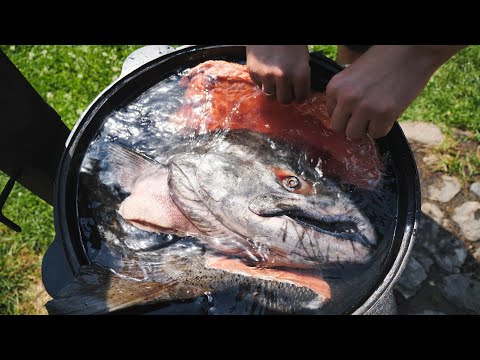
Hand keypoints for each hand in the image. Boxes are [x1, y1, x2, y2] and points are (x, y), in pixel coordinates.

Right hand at [246, 45, 310, 103]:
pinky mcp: (253, 72)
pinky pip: (259, 86)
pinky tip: (265, 71)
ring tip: (274, 80)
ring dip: (273, 90)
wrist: (269, 28)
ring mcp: (266, 75)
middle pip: (284, 101)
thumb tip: (298, 93)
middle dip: (286, 96)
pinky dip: (262, 82)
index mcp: (300, 73)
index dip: (300, 96)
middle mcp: (283, 77)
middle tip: (285, 90)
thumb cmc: (290, 42)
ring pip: (270, 95)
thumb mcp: (302, 58)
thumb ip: (300, 77)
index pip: (301, 98)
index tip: (297, 94)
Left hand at [326, 45, 464, 138]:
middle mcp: (346, 98)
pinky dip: (383, 127)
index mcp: (335, 86)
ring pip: (354, 134)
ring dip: (365, 128)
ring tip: (376, 114)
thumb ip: (344, 93)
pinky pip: (376, 134)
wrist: (412, 51)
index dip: (345, 113)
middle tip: (365, 116)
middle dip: (351, 125)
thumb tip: (342, 116)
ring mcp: (364, 107)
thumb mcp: (354, 73)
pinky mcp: (383, 114)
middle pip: (338, 128)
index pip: (330, 114)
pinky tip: (388, 113)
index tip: (356, 108)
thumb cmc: (384, 59)